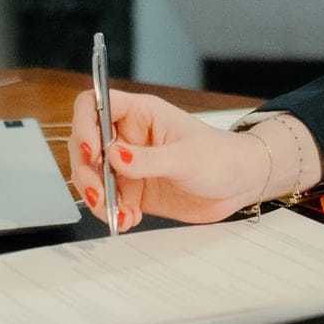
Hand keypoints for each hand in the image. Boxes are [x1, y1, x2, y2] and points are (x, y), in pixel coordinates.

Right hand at [66, 90, 267, 229]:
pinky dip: (112, 213)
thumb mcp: (187, 158)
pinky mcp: (133, 190)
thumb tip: (114, 156)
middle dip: (86, 172)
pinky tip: (129, 219)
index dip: (85, 124)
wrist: (239, 186)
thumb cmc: (221, 157)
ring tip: (118, 214)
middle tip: (99, 196)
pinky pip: (108, 201)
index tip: (91, 152)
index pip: (95, 104)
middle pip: (85, 144)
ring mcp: (129, 164)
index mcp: (141, 113)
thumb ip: (149, 159)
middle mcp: (129, 136)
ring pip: (92, 176)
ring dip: (97, 198)